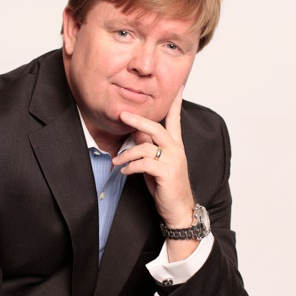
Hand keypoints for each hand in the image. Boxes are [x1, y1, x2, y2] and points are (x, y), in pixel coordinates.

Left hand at [112, 86, 193, 228]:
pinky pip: (144, 163)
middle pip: (156, 127)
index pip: (175, 119)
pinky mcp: (167, 172)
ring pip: (145, 147)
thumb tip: (136, 132)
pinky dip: (130, 166)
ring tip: (116, 161)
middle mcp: (176, 149)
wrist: (179, 209)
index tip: (178, 86)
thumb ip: (148, 147)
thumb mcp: (155, 163)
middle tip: (122, 115)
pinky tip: (124, 172)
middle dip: (137, 120)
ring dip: (126, 154)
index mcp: (175, 145)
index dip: (175, 102)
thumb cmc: (166, 186)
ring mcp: (173, 160)